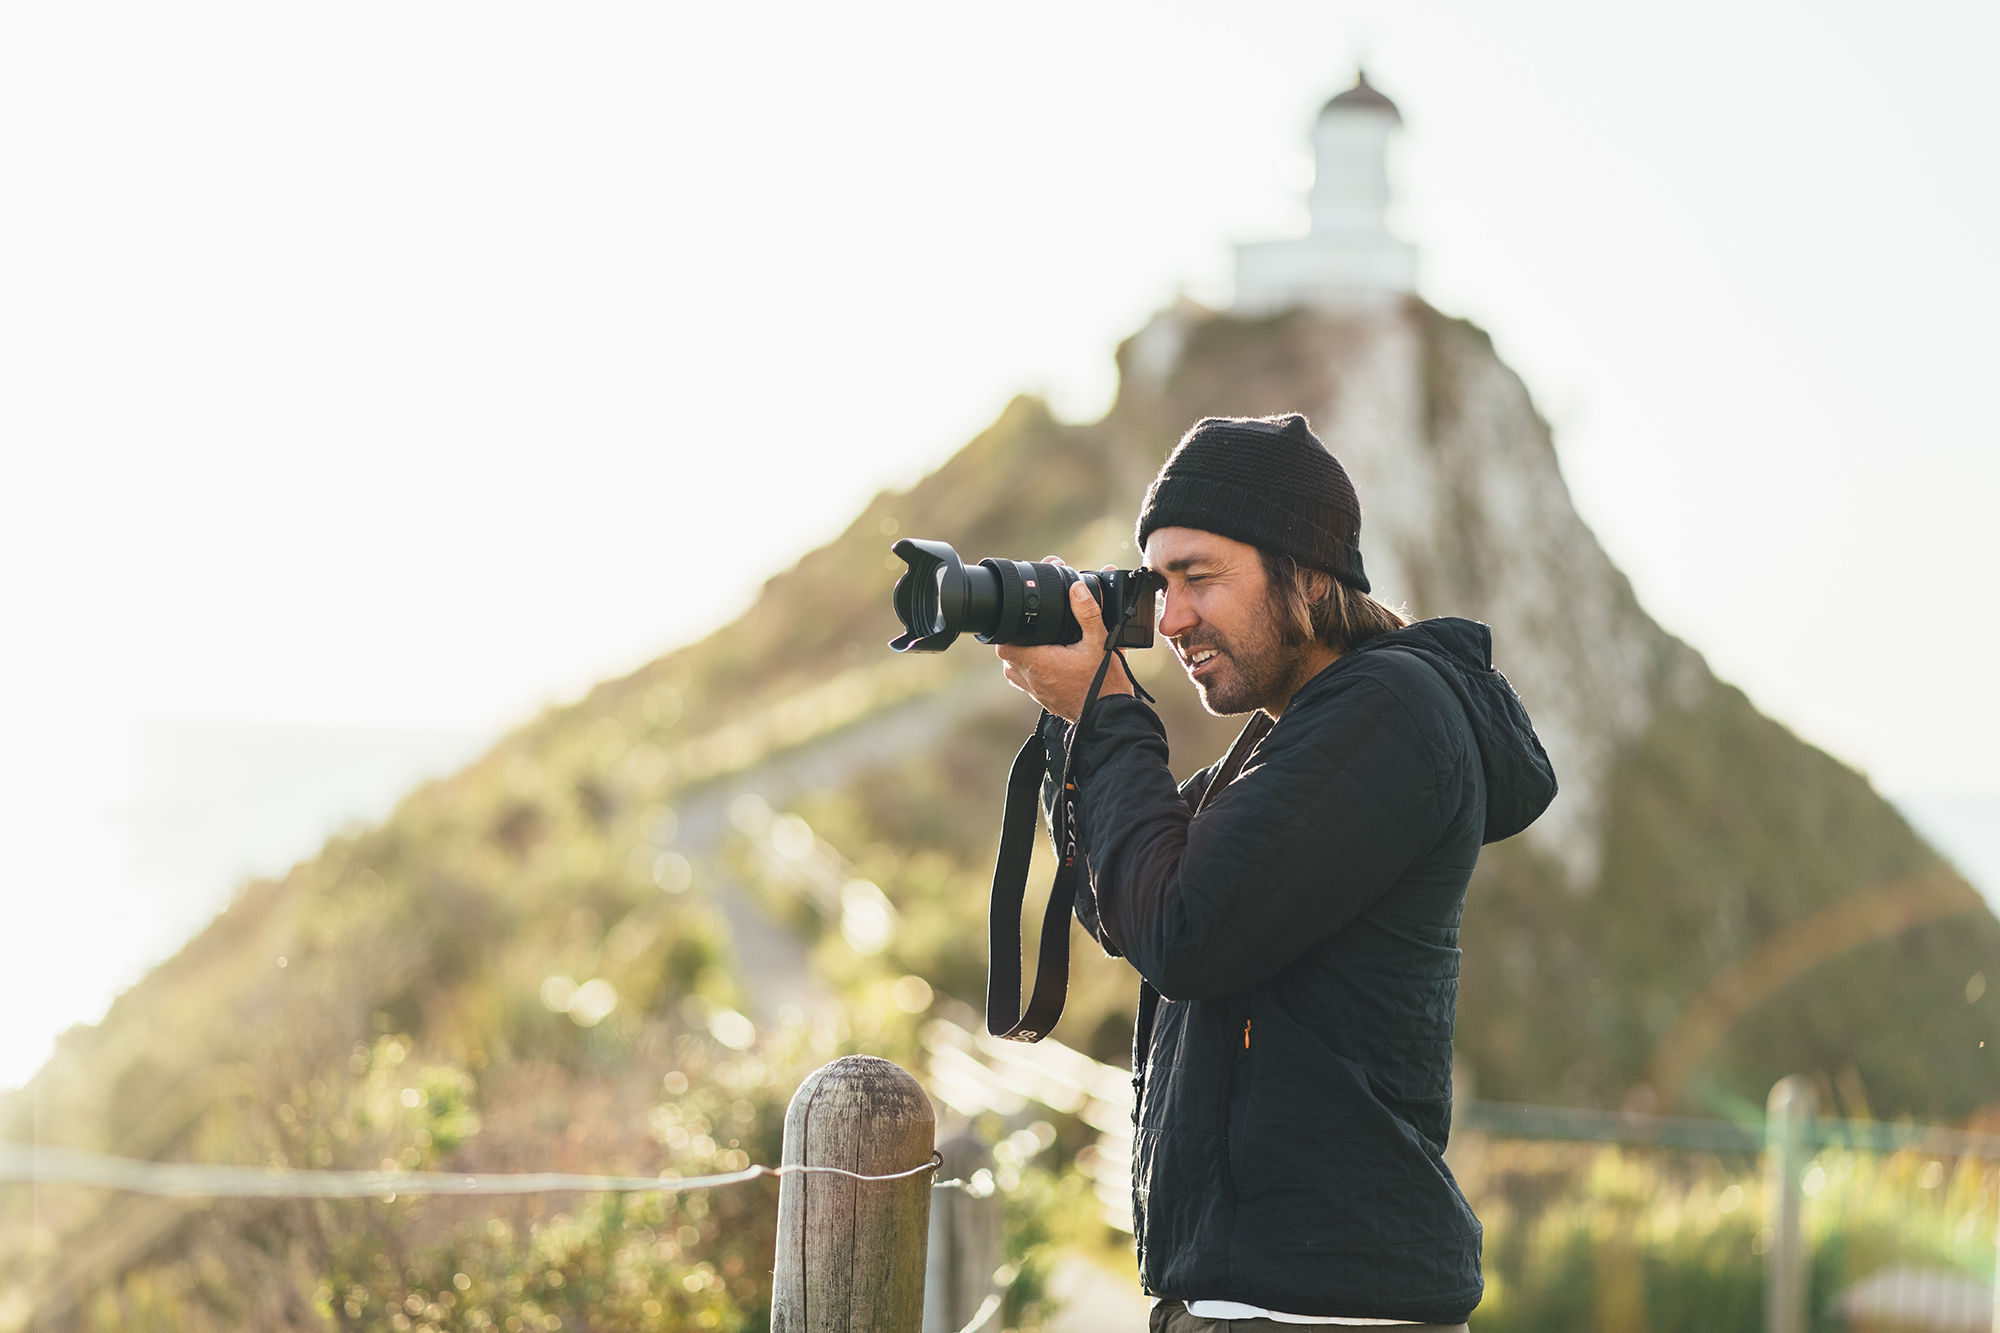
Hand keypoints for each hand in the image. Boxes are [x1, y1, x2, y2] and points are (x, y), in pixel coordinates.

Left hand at [995, 561, 1132, 722]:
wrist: (1109, 715)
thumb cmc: (1103, 683)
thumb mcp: (1100, 642)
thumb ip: (1088, 613)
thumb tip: (1077, 588)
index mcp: (1037, 662)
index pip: (1003, 639)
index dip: (1010, 623)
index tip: (1024, 615)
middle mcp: (1029, 678)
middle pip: (1009, 649)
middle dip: (1020, 635)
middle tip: (1039, 625)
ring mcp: (1032, 690)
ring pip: (1014, 664)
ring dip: (1025, 651)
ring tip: (1045, 641)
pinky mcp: (1040, 697)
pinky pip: (1025, 677)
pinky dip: (1032, 666)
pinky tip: (1050, 658)